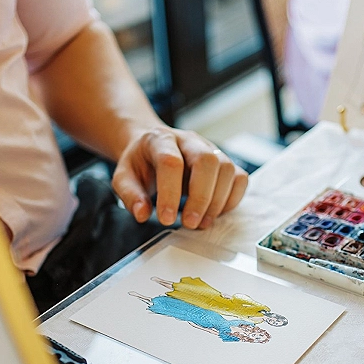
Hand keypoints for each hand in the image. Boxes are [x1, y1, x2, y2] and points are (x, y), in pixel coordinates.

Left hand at [112, 126, 247, 229]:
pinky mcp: (224, 162)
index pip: (171, 162)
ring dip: (217, 202)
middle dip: (201, 198)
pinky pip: (239, 178)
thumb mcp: (123, 177)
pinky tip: (215, 213)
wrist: (152, 147)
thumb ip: (130, 195)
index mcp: (161, 140)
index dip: (170, 193)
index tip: (166, 219)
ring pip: (226, 168)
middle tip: (190, 224)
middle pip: (207, 161)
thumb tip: (142, 214)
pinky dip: (231, 199)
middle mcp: (189, 141)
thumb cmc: (141, 163)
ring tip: (201, 223)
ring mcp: (211, 149)